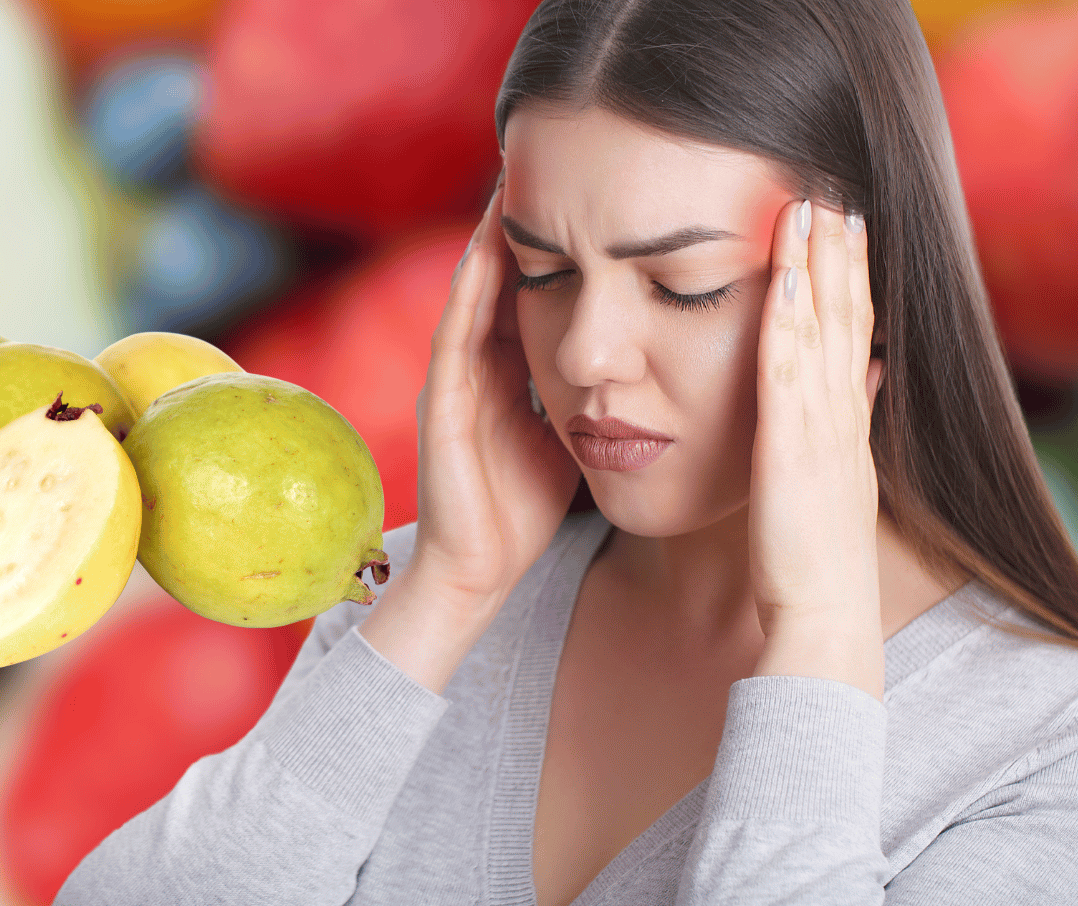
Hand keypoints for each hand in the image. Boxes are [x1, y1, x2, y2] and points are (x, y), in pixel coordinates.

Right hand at [409, 175, 579, 608]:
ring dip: (492, 237)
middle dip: (524, 222)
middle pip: (504, 277)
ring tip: (514, 180)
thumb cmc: (523, 509)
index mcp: (510, 371)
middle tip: (546, 159)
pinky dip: (473, 288)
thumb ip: (585, 390)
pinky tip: (490, 247)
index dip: (557, 242)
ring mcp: (454, 381)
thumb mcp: (567, 434)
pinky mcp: (440, 405)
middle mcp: (478, 366)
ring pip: (476, 292)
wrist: (478, 574)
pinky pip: (457, 333)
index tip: (588, 190)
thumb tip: (637, 358)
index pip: (535, 288)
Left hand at [747, 199, 885, 699]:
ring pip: (824, 332)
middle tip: (834, 189)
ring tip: (812, 208)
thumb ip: (851, 421)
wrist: (825, 616)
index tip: (845, 223)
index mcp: (846, 420)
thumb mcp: (840, 478)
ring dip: (819, 268)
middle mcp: (841, 414)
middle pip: (846, 317)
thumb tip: (871, 371)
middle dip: (840, 252)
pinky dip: (791, 323)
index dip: (850, 275)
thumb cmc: (818, 557)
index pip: (853, 332)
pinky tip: (787, 279)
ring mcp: (822, 429)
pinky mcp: (793, 449)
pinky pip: (790, 375)